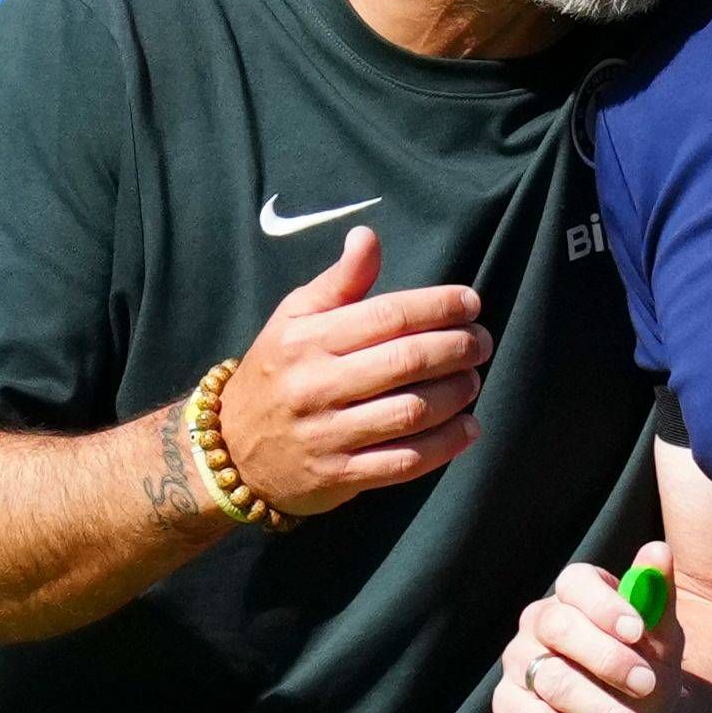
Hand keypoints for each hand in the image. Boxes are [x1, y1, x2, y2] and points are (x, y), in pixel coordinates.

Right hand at [218, 228, 490, 516]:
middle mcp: (317, 385)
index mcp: (308, 339)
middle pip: (406, 362)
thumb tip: (368, 236)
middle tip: (481, 342)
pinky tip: (468, 428)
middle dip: (458, 348)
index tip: (471, 302)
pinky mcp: (340, 476)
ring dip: (456, 395)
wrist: (230, 451)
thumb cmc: (276, 371)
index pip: (387, 315)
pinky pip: (404, 462)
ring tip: (473, 380)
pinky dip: (445, 445)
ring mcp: (328, 434)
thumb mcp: (293, 317)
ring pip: (410, 412)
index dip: (438, 306)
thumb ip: (339, 282)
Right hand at [493, 543, 682, 712]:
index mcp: (575, 594)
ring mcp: (519, 664)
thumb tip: (658, 551)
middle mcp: (539, 622)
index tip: (638, 631)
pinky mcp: (509, 707)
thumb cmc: (646, 667)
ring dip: (603, 712)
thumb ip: (657, 596)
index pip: (576, 583)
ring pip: (552, 681)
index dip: (603, 604)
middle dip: (607, 660)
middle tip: (648, 686)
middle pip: (558, 628)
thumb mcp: (661, 637)